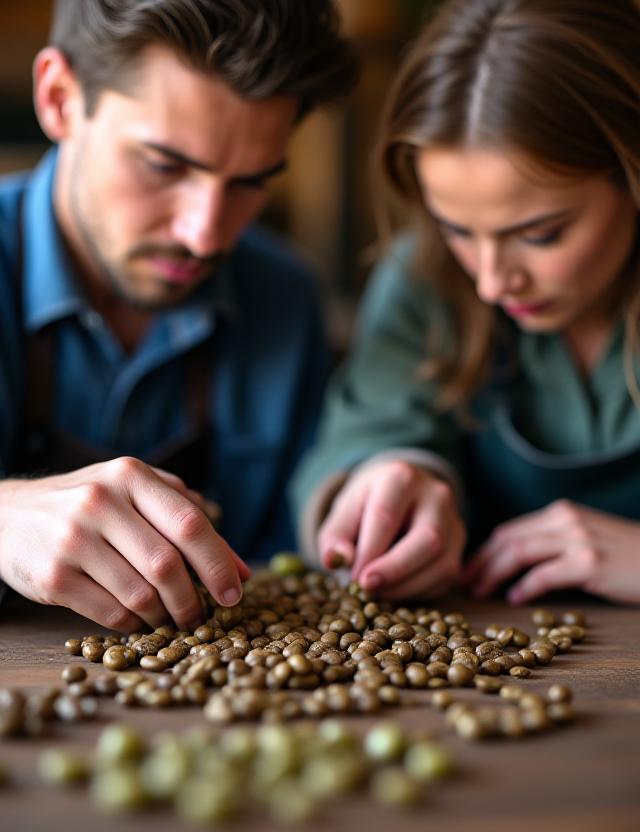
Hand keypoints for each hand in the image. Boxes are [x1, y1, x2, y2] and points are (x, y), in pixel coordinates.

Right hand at [0, 457, 249, 631]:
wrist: (10, 514)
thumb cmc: (90, 504)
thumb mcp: (137, 494)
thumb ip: (189, 520)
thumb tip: (241, 569)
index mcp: (130, 476)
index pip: (189, 523)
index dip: (219, 563)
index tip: (235, 592)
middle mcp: (100, 502)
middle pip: (167, 564)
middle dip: (193, 599)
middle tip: (203, 616)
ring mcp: (73, 540)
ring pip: (141, 595)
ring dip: (165, 616)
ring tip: (171, 618)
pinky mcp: (53, 578)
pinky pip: (111, 614)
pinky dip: (134, 625)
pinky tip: (138, 620)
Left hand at [317, 460, 464, 599]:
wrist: (398, 492)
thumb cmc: (368, 503)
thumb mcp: (345, 511)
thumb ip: (335, 536)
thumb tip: (335, 561)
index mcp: (400, 477)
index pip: (386, 516)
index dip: (368, 552)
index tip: (352, 577)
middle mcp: (436, 494)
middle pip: (427, 539)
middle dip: (395, 570)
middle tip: (368, 589)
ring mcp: (453, 519)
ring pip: (442, 562)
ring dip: (408, 587)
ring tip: (379, 594)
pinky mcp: (460, 544)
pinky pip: (447, 575)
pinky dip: (421, 591)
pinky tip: (397, 591)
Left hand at [461, 499, 639, 604]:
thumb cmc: (626, 557)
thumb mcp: (585, 538)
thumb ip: (553, 543)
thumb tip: (512, 566)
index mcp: (560, 512)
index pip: (509, 530)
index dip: (484, 551)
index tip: (468, 571)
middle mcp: (564, 519)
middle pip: (507, 539)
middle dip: (480, 563)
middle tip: (464, 584)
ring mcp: (577, 539)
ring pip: (518, 553)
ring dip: (493, 574)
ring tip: (480, 592)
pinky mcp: (589, 562)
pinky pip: (544, 574)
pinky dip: (525, 587)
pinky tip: (515, 599)